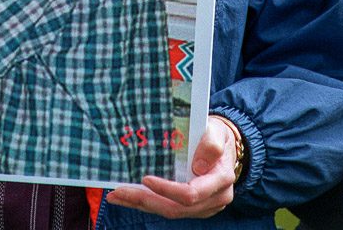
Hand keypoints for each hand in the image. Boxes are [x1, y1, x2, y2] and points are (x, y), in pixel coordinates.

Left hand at [106, 115, 237, 218]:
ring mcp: (203, 206)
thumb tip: (198, 166)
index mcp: (220, 181)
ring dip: (141, 204)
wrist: (226, 146)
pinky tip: (129, 197)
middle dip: (146, 200)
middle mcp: (213, 199)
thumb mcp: (218, 131)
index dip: (167, 189)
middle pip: (176, 208)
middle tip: (119, 191)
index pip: (191, 193)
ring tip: (116, 195)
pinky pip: (168, 208)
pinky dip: (148, 203)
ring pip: (170, 211)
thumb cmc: (219, 136)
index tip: (145, 178)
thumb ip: (211, 144)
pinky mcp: (192, 207)